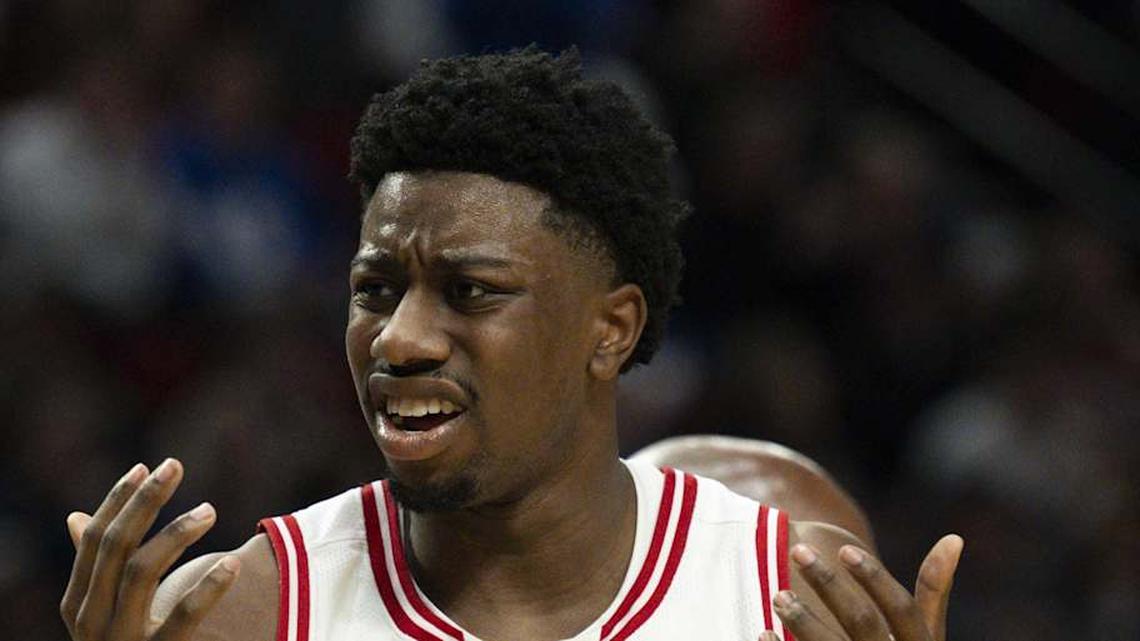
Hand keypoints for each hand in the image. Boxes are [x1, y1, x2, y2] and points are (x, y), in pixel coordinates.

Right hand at [60, 459, 240, 640]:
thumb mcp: (102, 609)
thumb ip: (95, 567)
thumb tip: (74, 518)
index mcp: (78, 604)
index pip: (95, 541)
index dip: (118, 501)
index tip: (146, 466)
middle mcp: (91, 622)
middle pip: (116, 547)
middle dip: (145, 501)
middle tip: (175, 465)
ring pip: (141, 572)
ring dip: (176, 534)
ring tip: (210, 510)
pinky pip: (183, 619)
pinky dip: (208, 589)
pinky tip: (233, 563)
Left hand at [761, 534, 963, 640]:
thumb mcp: (924, 634)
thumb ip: (934, 591)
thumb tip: (954, 537)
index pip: (902, 609)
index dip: (875, 578)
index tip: (844, 548)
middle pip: (863, 622)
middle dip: (830, 584)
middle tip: (798, 550)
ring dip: (804, 621)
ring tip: (778, 595)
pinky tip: (764, 634)